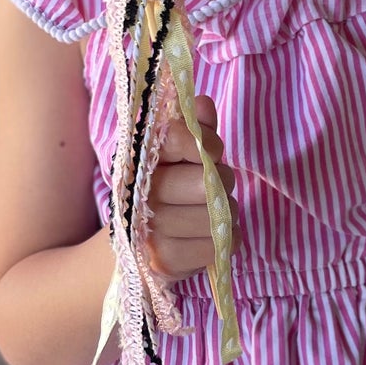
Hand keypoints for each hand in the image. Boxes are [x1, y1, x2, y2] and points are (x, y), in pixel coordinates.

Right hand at [143, 95, 235, 280]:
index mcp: (140, 158)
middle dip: (222, 182)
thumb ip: (194, 128)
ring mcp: (150, 231)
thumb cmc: (169, 186)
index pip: (177, 138)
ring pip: (215, 216)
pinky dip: (227, 239)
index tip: (213, 152)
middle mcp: (140, 193)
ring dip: (226, 213)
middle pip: (204, 182)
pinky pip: (217, 246)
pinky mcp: (165, 261)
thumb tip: (203, 104)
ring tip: (214, 211)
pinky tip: (214, 234)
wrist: (138, 241)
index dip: (205, 143)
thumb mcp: (180, 154)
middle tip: (216, 186)